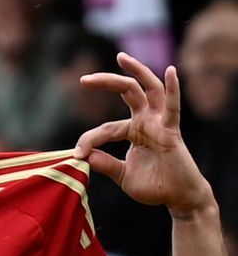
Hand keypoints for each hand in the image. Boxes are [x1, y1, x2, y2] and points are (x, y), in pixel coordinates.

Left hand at [73, 53, 213, 216]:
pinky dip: (173, 88)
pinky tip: (170, 71)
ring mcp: (159, 123)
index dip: (89, 140)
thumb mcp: (122, 175)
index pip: (105, 128)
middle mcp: (146, 121)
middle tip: (84, 79)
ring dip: (136, 71)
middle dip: (105, 82)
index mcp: (133, 131)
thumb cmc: (154, 186)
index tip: (76, 154)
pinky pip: (173, 107)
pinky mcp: (172, 131)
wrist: (178, 198)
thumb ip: (105, 164)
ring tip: (121, 57)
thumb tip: (83, 156)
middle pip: (126, 92)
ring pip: (148, 89)